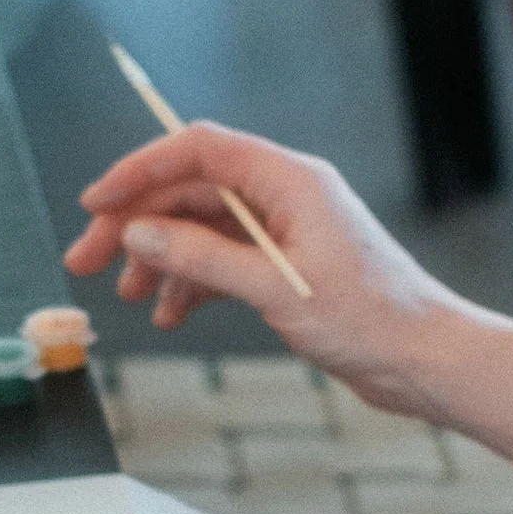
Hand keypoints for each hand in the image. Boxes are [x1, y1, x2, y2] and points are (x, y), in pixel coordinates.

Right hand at [65, 121, 464, 415]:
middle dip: (137, 225)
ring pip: (202, 229)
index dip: (141, 170)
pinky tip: (171, 315)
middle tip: (87, 260)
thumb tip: (142, 233)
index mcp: (291, 181)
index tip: (97, 203)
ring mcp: (287, 232)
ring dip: (160, 259)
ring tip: (129, 297)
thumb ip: (204, 259)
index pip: (200, 151)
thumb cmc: (371, 321)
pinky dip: (192, 284)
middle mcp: (286, 196)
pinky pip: (224, 262)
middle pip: (191, 191)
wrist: (425, 362)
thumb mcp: (276, 290)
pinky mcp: (288, 267)